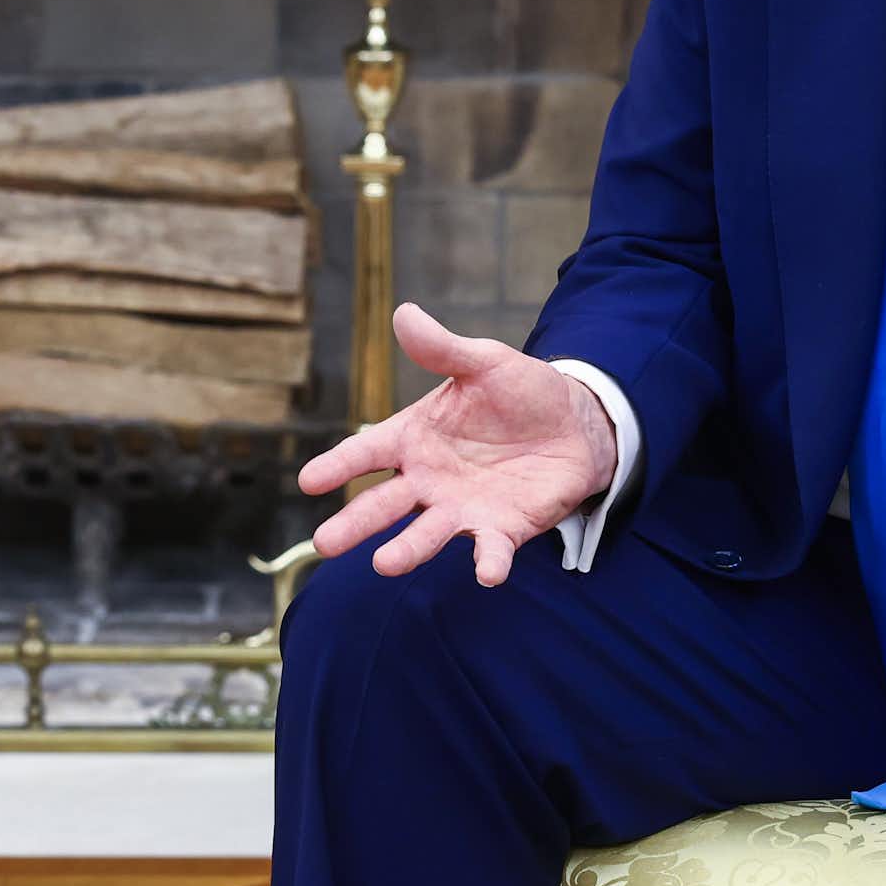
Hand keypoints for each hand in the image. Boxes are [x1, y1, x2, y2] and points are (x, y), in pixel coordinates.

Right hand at [300, 303, 620, 586]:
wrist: (577, 423)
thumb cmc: (521, 391)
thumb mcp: (483, 361)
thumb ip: (442, 349)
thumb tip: (403, 313)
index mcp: (413, 438)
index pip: (366, 454)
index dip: (337, 466)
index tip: (308, 481)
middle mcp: (428, 480)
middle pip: (383, 505)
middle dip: (355, 524)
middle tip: (325, 544)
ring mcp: (461, 508)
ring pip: (426, 533)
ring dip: (406, 550)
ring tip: (384, 564)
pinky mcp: (501, 529)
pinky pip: (491, 549)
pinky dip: (487, 562)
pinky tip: (486, 572)